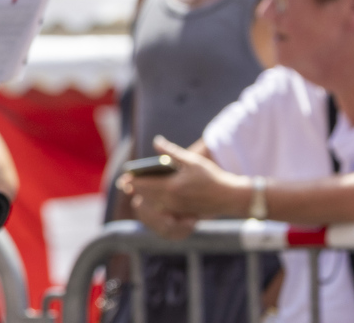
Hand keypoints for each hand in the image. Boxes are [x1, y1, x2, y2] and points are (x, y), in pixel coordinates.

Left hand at [122, 137, 244, 237]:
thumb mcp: (191, 161)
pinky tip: (152, 199)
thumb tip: (156, 141)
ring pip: (153, 203)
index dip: (132, 181)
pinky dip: (155, 204)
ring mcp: (177, 208)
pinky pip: (163, 210)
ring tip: (136, 189)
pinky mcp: (182, 213)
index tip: (124, 177)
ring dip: (144, 196)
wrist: (229, 196)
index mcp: (171, 187)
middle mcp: (171, 200)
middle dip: (135, 188)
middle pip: (145, 195)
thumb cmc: (211, 176)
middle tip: (125, 183)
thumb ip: (171, 152)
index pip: (144, 185)